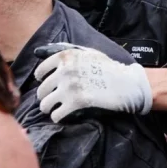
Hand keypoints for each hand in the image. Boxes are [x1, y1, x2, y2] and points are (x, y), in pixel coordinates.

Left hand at [34, 43, 152, 121]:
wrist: (127, 83)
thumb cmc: (109, 68)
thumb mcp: (88, 53)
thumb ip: (66, 51)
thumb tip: (39, 52)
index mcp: (67, 56)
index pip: (41, 71)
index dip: (42, 80)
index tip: (47, 84)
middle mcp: (65, 70)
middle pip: (42, 90)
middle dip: (46, 97)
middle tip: (53, 100)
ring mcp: (70, 86)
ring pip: (45, 104)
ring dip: (49, 108)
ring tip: (55, 109)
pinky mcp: (76, 102)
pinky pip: (56, 114)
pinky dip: (58, 116)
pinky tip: (62, 115)